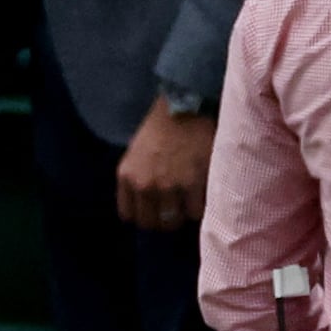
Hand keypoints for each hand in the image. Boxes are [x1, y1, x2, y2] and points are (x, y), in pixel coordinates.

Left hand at [118, 103, 214, 228]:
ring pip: (175, 221)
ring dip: (183, 214)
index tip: (155, 210)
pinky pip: (196, 212)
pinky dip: (200, 207)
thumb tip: (146, 205)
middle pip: (152, 223)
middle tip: (176, 210)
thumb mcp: (136, 153)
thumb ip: (137, 179)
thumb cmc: (162, 127)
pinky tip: (202, 195)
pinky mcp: (193, 184)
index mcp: (127, 176)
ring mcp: (169, 186)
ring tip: (190, 202)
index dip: (144, 214)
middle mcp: (144, 185)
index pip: (129, 215)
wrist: (186, 107)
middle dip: (164, 219)